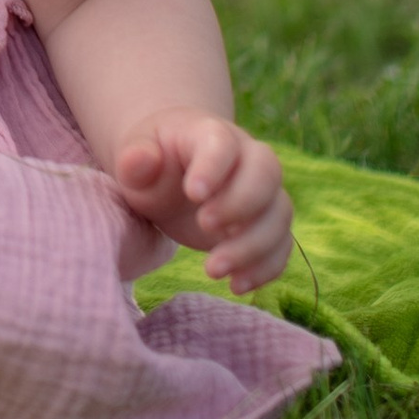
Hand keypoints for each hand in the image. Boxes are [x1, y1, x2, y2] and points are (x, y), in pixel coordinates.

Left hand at [115, 109, 292, 291]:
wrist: (173, 176)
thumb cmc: (154, 164)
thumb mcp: (135, 158)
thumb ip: (135, 159)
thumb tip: (141, 160)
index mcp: (209, 134)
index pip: (222, 143)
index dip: (213, 167)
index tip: (192, 194)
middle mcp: (247, 158)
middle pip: (266, 172)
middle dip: (240, 204)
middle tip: (204, 226)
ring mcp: (263, 192)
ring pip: (279, 213)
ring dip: (252, 246)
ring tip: (212, 269)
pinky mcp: (267, 225)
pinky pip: (283, 245)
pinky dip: (265, 268)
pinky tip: (236, 285)